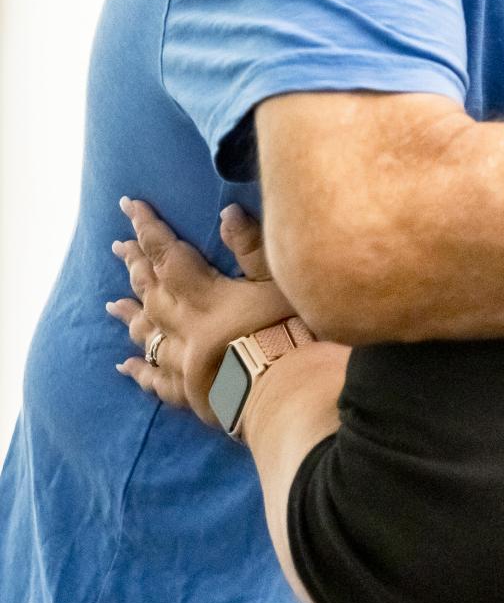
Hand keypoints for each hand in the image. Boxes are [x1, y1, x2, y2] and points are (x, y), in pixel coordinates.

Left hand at [108, 200, 296, 424]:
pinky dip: (140, 372)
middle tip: (117, 247)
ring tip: (112, 304)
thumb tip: (224, 212)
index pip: (169, 255)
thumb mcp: (280, 282)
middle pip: (152, 293)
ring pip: (148, 336)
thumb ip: (252, 249)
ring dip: (130, 317)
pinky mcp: (191, 395)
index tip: (128, 206)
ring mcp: (185, 365)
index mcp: (207, 298)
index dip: (147, 229)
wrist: (291, 397)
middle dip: (135, 266)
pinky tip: (125, 366)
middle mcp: (187, 329)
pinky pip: (157, 382)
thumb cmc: (292, 334)